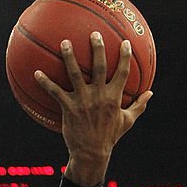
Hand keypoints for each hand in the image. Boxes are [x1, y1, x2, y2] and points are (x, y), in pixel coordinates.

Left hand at [34, 32, 151, 184]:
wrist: (91, 153)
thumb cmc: (109, 137)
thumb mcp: (127, 122)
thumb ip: (139, 106)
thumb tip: (150, 93)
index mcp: (114, 97)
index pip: (122, 72)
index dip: (124, 57)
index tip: (124, 42)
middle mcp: (98, 96)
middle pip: (99, 67)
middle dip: (97, 48)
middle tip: (94, 33)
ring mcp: (83, 101)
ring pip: (75, 74)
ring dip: (69, 57)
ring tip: (64, 42)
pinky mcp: (69, 108)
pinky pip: (55, 92)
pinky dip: (45, 82)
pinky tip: (36, 73)